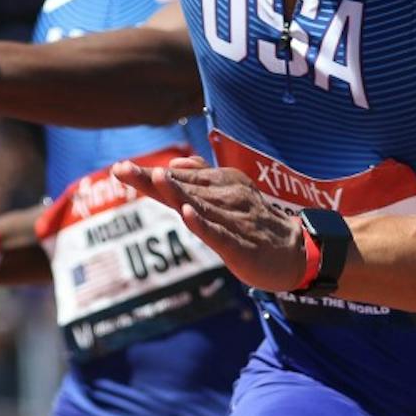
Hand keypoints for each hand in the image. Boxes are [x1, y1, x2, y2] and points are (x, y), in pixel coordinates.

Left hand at [112, 156, 306, 291]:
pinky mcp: (241, 245)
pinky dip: (204, 224)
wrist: (295, 252)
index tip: (120, 168)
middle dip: (152, 180)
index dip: (147, 175)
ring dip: (177, 192)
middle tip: (124, 170)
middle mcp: (225, 198)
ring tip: (155, 178)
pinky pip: (220, 233)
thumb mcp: (228, 195)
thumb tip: (174, 163)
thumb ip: (201, 179)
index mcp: (219, 186)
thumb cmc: (254, 223)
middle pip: (183, 188)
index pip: (178, 179)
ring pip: (200, 205)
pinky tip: (188, 214)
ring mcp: (234, 220)